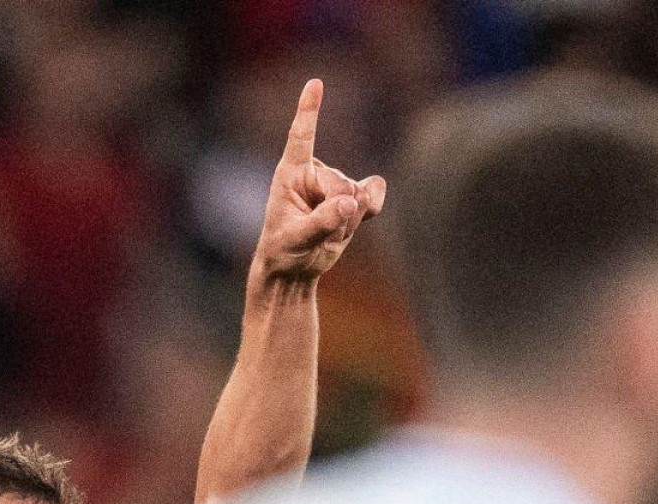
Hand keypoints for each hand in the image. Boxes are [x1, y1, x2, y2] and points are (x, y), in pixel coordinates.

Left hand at [254, 79, 385, 288]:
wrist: (294, 266)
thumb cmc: (282, 250)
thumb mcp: (295, 240)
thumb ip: (320, 222)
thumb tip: (349, 204)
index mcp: (290, 173)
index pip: (301, 136)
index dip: (309, 110)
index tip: (315, 83)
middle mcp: (315, 172)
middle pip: (342, 185)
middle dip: (336, 215)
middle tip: (314, 232)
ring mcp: (336, 183)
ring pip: (359, 196)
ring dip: (347, 223)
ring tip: (325, 232)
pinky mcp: (354, 196)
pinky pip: (375, 193)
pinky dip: (373, 206)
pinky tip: (360, 216)